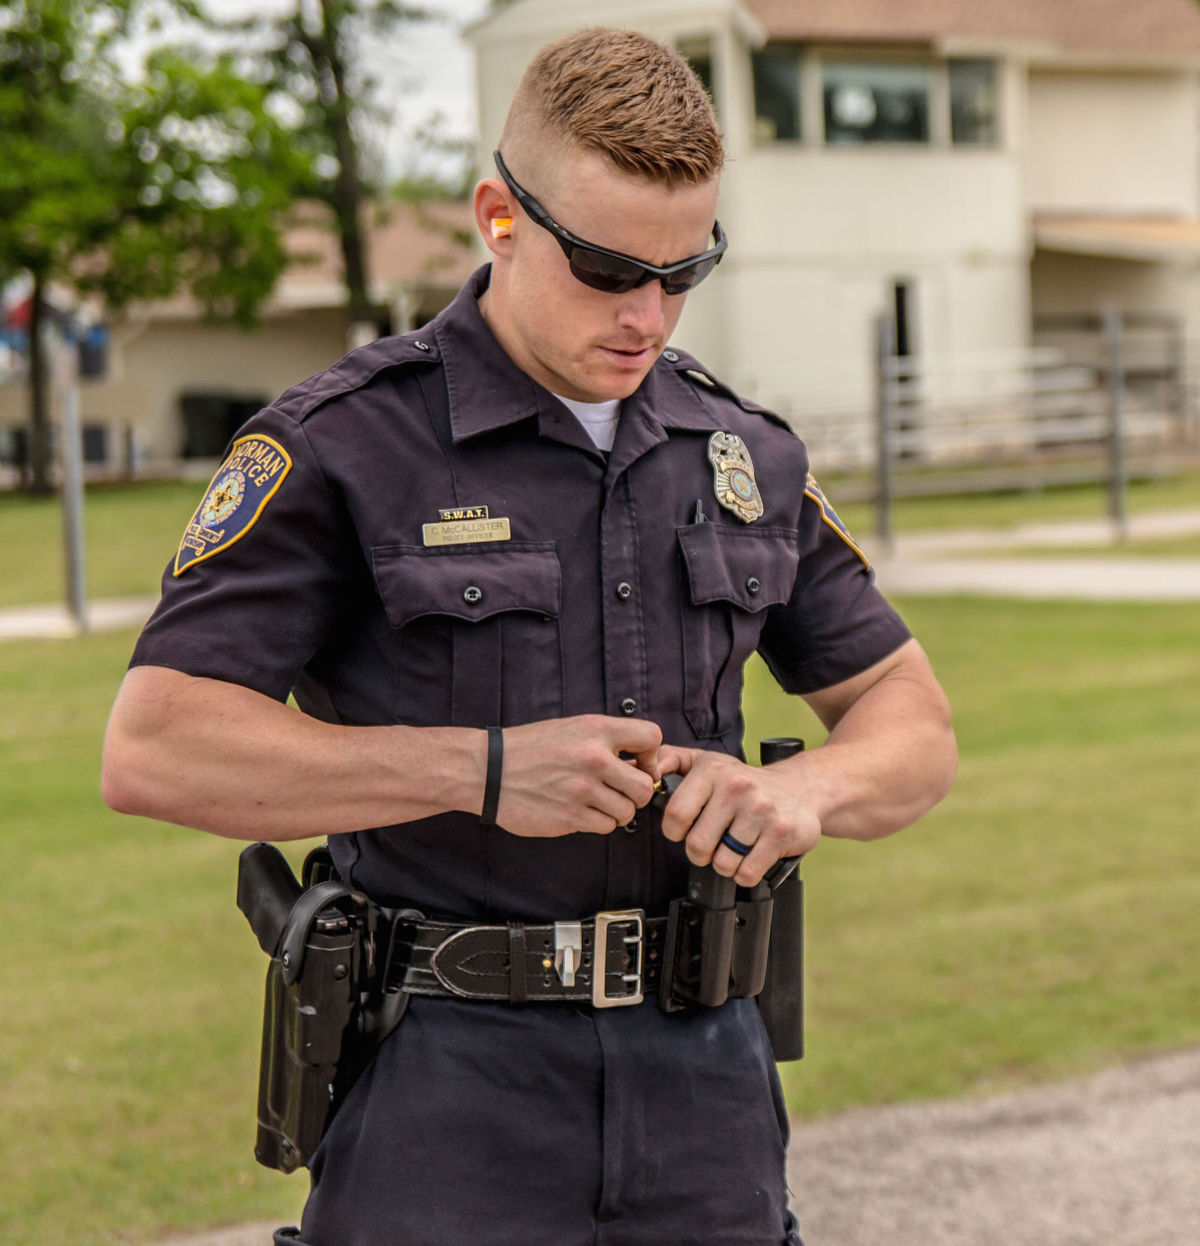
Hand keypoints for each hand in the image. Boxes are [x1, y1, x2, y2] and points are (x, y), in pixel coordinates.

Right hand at [494, 715, 661, 836]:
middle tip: (619, 791)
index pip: (651, 737)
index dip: (651, 755)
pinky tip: (580, 810)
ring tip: (596, 801)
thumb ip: (606, 740)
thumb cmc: (529, 748)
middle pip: (645, 786)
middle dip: (636, 792)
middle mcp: (593, 758)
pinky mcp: (570, 817)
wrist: (488, 770)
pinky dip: (598, 822)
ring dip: (616, 810)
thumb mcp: (571, 728)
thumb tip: (642, 760)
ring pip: (627, 811)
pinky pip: (606, 826)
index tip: (638, 763)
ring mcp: (582, 789)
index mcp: (595, 729)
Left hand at [657, 746, 820, 884]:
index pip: (675, 814)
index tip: (684, 830)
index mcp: (713, 770)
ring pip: (723, 863)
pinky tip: (752, 855)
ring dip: (725, 863)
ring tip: (735, 846)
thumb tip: (642, 768)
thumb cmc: (745, 782)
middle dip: (700, 853)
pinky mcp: (781, 833)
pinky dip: (746, 873)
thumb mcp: (707, 762)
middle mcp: (737, 787)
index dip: (675, 832)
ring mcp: (762, 811)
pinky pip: (747, 873)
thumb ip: (670, 760)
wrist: (800, 789)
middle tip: (712, 844)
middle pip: (698, 845)